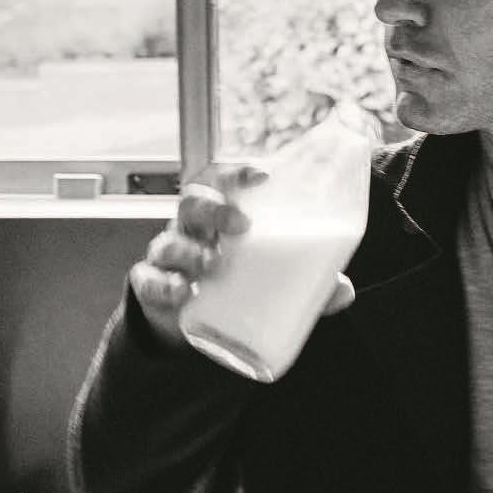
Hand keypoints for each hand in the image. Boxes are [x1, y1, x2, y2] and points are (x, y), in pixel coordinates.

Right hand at [128, 165, 354, 350]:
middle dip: (214, 208)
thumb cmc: (232, 281)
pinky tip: (183, 292)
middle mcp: (189, 228)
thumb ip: (306, 284)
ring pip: (169, 242)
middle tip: (241, 225)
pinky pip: (148, 281)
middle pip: (191, 203)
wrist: (189, 321)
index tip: (264, 175)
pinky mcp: (152, 288)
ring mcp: (167, 257)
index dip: (237, 171)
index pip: (220, 179)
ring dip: (191, 251)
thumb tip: (344, 291)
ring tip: (214, 265)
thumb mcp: (269, 278)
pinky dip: (163, 285)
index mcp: (217, 214)